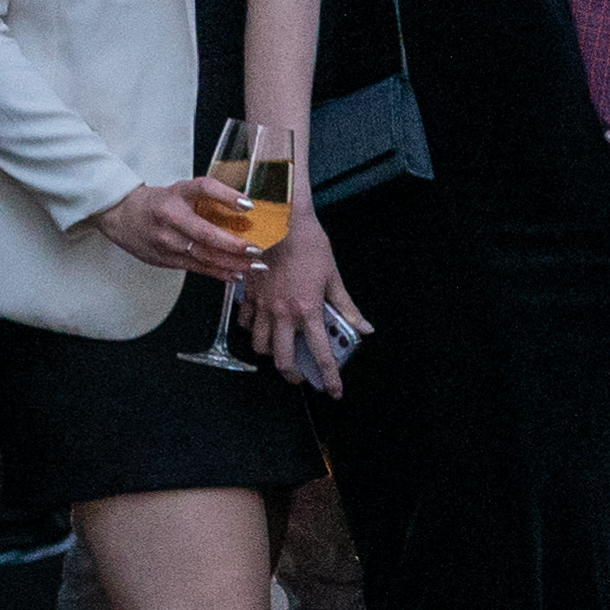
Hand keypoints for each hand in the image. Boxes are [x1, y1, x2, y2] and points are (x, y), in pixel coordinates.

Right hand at [86, 173, 265, 280]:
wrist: (120, 216)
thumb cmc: (158, 203)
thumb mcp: (180, 191)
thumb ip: (208, 199)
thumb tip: (246, 211)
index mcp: (176, 195)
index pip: (203, 189)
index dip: (226, 196)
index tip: (249, 205)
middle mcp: (170, 218)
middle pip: (205, 233)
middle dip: (234, 245)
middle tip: (257, 249)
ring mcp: (165, 242)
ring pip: (202, 255)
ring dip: (231, 263)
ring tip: (254, 266)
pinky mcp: (164, 259)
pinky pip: (195, 268)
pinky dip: (218, 272)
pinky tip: (236, 274)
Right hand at [244, 209, 349, 389]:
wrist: (279, 219)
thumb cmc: (310, 243)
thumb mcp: (333, 276)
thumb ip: (346, 306)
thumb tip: (364, 328)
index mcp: (308, 311)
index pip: (321, 355)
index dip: (329, 377)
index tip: (334, 391)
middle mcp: (282, 314)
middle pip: (283, 360)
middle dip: (293, 373)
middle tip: (302, 374)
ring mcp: (261, 306)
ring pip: (260, 345)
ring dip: (271, 353)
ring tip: (282, 349)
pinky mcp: (247, 295)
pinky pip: (245, 323)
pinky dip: (252, 329)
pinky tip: (262, 325)